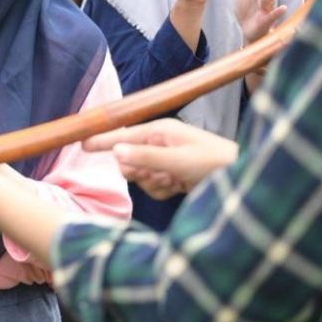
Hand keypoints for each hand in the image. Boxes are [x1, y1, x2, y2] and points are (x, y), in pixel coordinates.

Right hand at [84, 118, 237, 193]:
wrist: (239, 179)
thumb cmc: (212, 163)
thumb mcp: (178, 161)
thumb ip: (145, 157)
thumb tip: (115, 152)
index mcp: (159, 131)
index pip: (122, 136)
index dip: (102, 141)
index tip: (81, 145)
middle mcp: (159, 143)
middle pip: (128, 160)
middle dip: (138, 172)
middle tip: (157, 175)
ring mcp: (164, 160)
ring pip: (139, 176)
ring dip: (153, 183)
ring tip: (173, 182)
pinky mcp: (170, 176)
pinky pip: (152, 186)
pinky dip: (162, 190)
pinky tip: (178, 188)